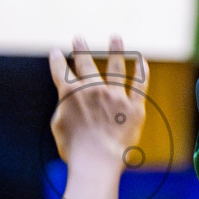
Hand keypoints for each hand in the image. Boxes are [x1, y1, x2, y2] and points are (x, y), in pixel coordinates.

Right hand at [49, 36, 148, 167]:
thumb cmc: (75, 150)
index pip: (60, 72)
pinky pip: (140, 85)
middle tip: (78, 38)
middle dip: (81, 49)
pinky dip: (142, 72)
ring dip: (115, 50)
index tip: (56, 53)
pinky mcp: (134, 107)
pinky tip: (142, 60)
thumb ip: (64, 108)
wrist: (97, 160)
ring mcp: (115, 97)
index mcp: (70, 94)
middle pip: (85, 64)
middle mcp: (92, 89)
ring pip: (116, 68)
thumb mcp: (59, 127)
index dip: (57, 61)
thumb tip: (70, 102)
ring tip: (116, 37)